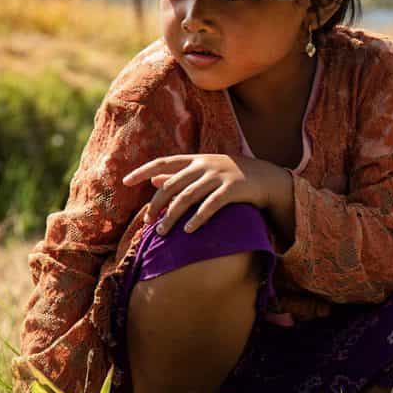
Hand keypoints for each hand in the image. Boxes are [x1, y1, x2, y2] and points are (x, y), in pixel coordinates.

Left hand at [122, 154, 288, 234]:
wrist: (267, 177)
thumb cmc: (231, 176)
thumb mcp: (205, 171)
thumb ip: (180, 175)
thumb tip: (153, 179)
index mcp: (195, 160)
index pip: (163, 162)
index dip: (142, 170)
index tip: (125, 182)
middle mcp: (204, 165)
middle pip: (172, 185)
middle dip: (156, 205)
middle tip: (148, 223)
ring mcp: (219, 176)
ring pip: (187, 197)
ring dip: (172, 216)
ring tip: (162, 233)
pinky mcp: (232, 189)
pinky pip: (210, 206)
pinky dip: (198, 218)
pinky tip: (189, 231)